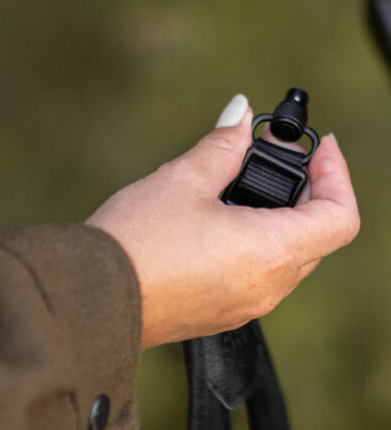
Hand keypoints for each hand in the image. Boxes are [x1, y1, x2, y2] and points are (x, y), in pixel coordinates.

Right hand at [87, 95, 359, 349]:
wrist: (89, 301)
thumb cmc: (135, 244)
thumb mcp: (182, 181)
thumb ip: (223, 145)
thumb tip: (241, 115)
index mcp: (270, 253)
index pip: (340, 217)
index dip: (337, 174)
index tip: (317, 147)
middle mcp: (268, 287)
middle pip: (316, 235)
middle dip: (304, 190)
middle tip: (269, 153)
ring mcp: (245, 306)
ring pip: (286, 257)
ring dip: (277, 217)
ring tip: (237, 182)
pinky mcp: (220, 314)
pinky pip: (257, 275)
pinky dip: (253, 242)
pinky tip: (216, 219)